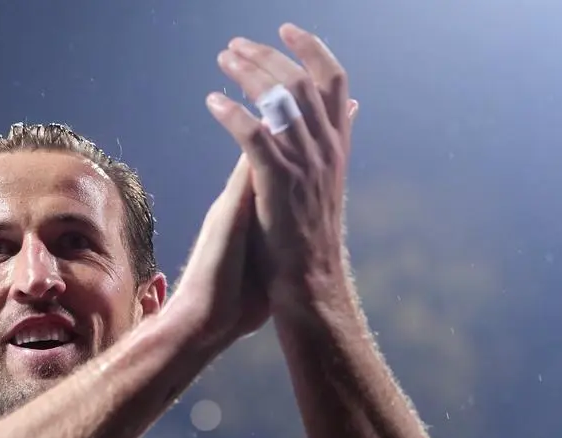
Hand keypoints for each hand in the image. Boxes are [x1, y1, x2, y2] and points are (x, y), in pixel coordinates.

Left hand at [206, 23, 357, 312]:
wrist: (308, 286)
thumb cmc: (308, 241)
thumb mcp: (325, 184)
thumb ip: (332, 143)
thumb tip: (349, 109)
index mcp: (336, 148)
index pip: (333, 82)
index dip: (312, 49)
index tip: (287, 28)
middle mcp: (325, 150)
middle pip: (301, 82)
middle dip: (267, 56)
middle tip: (234, 45)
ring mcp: (304, 167)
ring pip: (280, 101)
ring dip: (248, 74)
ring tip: (222, 60)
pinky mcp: (278, 185)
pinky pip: (255, 136)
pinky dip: (234, 114)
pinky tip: (213, 102)